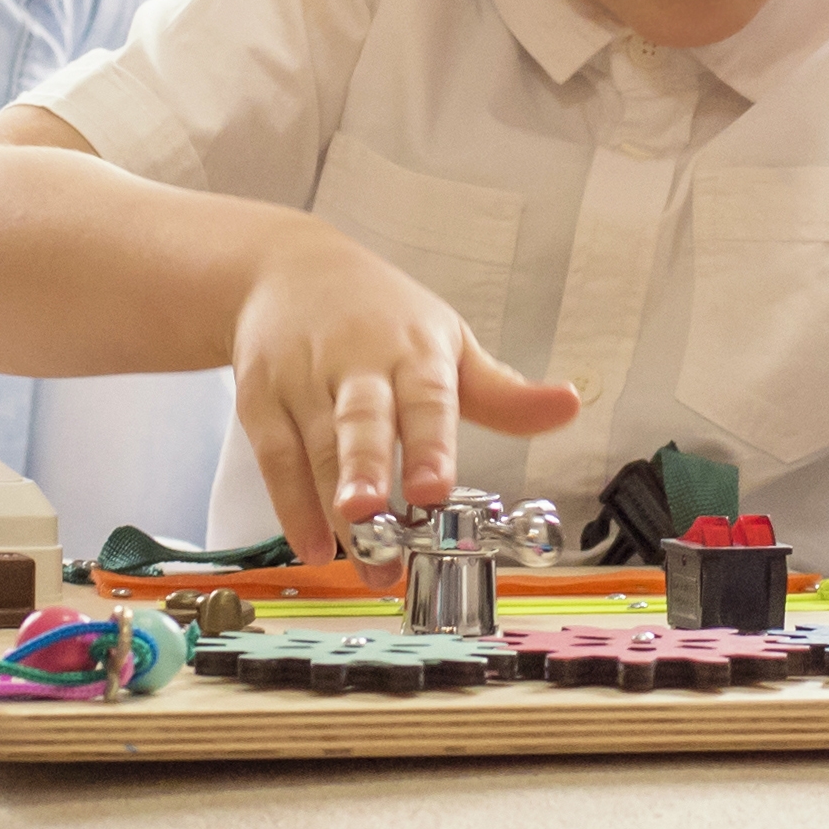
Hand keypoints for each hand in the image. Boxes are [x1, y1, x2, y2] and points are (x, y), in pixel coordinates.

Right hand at [230, 224, 579, 543]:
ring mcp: (302, 380)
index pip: (426, 398)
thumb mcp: (447, 343)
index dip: (431, 444)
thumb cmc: (381, 315)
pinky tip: (313, 546)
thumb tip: (568, 406)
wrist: (284, 269)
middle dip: (366, 469)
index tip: (436, 489)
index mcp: (413, 350)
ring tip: (359, 559)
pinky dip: (291, 506)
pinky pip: (274, 457)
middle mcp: (356, 364)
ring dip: (332, 507)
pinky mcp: (260, 399)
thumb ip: (502, 392)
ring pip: (315, 447)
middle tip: (373, 515)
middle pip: (360, 421)